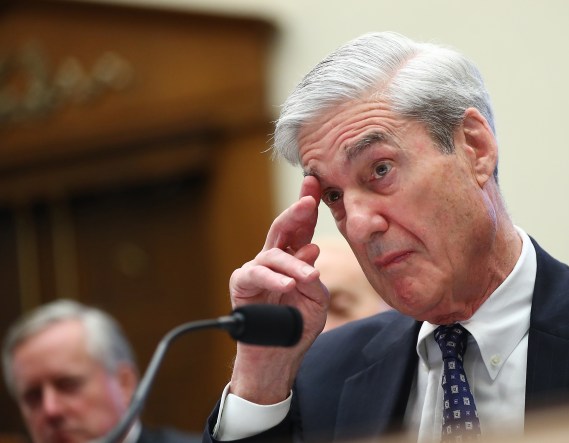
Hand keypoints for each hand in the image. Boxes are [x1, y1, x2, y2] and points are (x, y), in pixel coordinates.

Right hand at [228, 176, 328, 403]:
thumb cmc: (298, 324)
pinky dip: (273, 279)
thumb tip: (310, 249)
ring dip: (294, 265)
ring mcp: (257, 269)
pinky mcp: (242, 283)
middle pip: (283, 227)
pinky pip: (256, 275)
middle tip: (309, 200)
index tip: (318, 183)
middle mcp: (274, 258)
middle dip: (296, 211)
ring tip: (310, 277)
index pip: (302, 227)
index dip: (309, 204)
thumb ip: (313, 274)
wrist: (279, 354)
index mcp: (294, 257)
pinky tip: (287, 285)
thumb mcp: (316, 298)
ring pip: (275, 255)